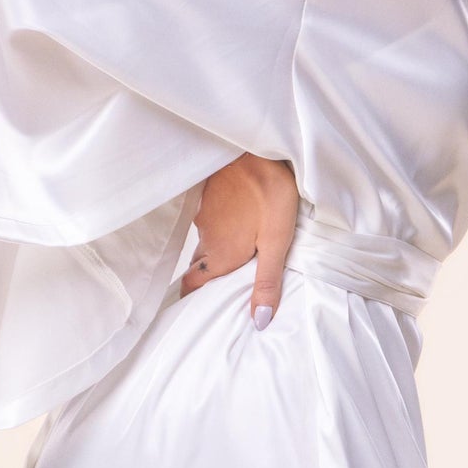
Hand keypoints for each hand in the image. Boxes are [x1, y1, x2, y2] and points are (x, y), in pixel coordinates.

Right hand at [179, 153, 299, 325]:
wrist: (254, 145)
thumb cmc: (268, 193)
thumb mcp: (276, 241)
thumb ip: (267, 282)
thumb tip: (259, 322)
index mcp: (220, 256)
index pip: (192, 285)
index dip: (191, 298)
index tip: (194, 309)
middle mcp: (207, 239)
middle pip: (199, 266)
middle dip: (206, 279)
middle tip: (218, 289)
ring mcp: (205, 216)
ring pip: (206, 242)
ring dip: (215, 252)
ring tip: (234, 257)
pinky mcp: (210, 197)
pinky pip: (210, 221)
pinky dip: (219, 229)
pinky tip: (236, 223)